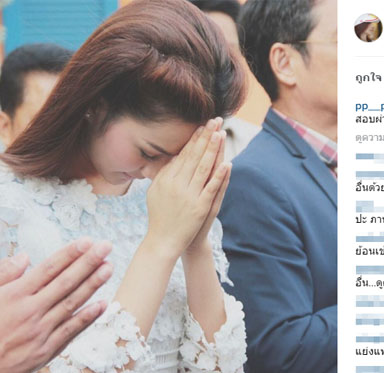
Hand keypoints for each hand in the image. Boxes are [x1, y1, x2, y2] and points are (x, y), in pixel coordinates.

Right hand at [0, 238, 112, 372]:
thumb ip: (3, 275)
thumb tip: (24, 257)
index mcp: (14, 295)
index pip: (48, 268)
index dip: (70, 254)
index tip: (87, 241)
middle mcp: (30, 311)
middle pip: (66, 282)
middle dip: (88, 262)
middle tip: (106, 247)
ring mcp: (40, 331)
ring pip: (72, 303)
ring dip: (93, 285)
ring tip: (109, 268)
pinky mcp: (44, 351)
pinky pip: (71, 331)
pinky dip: (88, 318)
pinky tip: (102, 304)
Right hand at [145, 117, 230, 258]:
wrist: (163, 241)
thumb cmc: (160, 216)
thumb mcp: (156, 191)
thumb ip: (165, 174)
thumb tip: (174, 156)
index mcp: (167, 179)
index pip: (184, 154)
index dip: (194, 139)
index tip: (203, 125)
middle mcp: (177, 184)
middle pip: (195, 156)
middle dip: (206, 137)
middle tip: (215, 121)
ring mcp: (189, 195)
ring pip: (204, 168)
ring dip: (213, 150)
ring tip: (221, 134)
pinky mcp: (200, 207)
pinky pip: (211, 188)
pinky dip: (219, 175)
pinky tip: (227, 163)